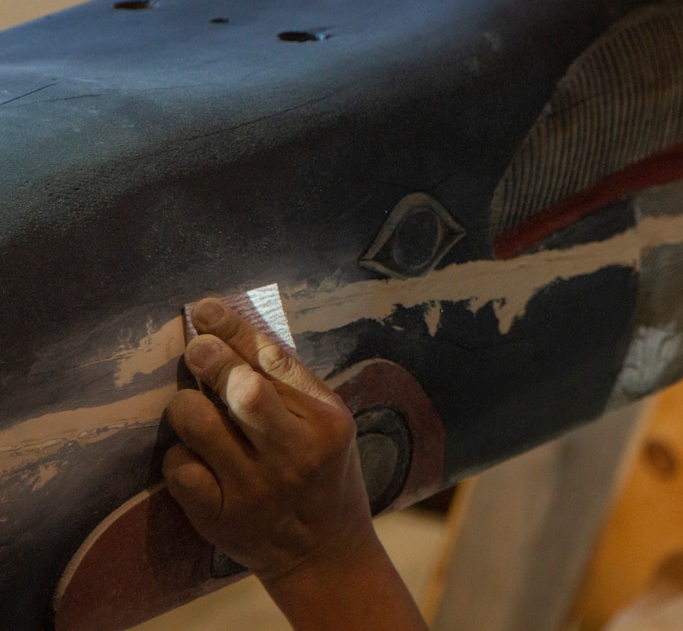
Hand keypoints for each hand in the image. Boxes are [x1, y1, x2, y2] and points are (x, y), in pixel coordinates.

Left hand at [163, 297, 369, 579]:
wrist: (323, 550)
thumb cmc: (322, 471)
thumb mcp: (327, 424)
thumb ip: (287, 384)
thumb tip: (227, 330)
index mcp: (327, 421)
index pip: (277, 361)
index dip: (235, 328)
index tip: (204, 309)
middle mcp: (295, 454)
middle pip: (242, 391)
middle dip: (211, 360)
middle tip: (196, 348)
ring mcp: (257, 488)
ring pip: (199, 424)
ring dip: (186, 406)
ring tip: (192, 407)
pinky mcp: (221, 517)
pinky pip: (179, 467)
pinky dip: (180, 454)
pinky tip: (196, 456)